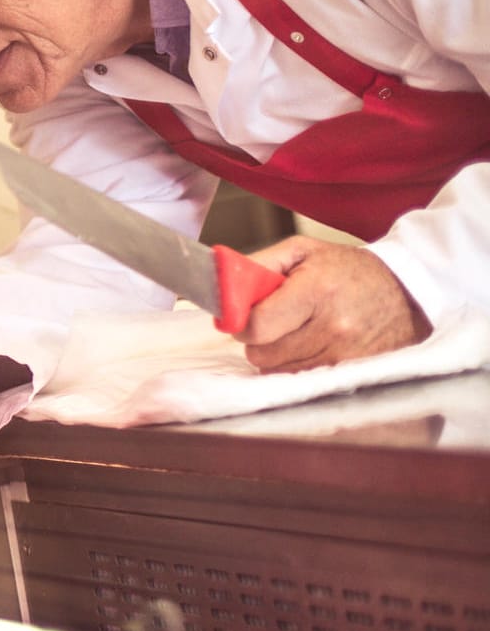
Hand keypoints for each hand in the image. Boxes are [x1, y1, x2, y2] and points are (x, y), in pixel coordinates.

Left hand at [235, 236, 431, 372]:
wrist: (408, 291)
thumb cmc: (349, 270)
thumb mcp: (302, 251)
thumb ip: (258, 265)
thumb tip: (222, 285)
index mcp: (316, 291)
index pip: (255, 327)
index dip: (241, 323)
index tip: (245, 316)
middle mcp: (333, 326)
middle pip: (262, 354)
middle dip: (258, 339)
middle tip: (275, 321)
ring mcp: (345, 354)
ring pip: (277, 370)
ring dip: (277, 354)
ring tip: (297, 330)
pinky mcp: (353, 371)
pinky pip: (300, 379)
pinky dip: (296, 365)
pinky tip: (310, 346)